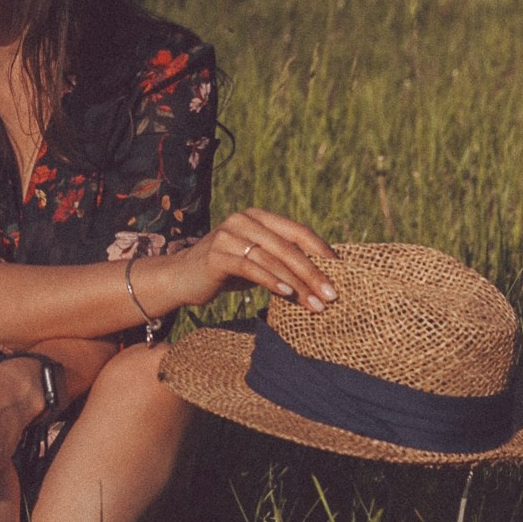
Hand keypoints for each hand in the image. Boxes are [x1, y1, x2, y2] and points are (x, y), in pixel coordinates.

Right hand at [153, 209, 335, 314]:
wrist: (181, 278)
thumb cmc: (226, 272)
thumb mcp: (257, 263)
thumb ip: (283, 263)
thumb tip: (323, 281)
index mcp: (258, 217)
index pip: (297, 231)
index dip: (321, 250)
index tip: (341, 271)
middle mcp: (244, 220)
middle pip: (288, 247)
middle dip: (313, 273)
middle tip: (332, 295)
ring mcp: (228, 235)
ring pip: (273, 259)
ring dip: (298, 284)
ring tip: (315, 304)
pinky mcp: (217, 255)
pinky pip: (251, 268)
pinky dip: (271, 281)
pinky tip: (286, 294)